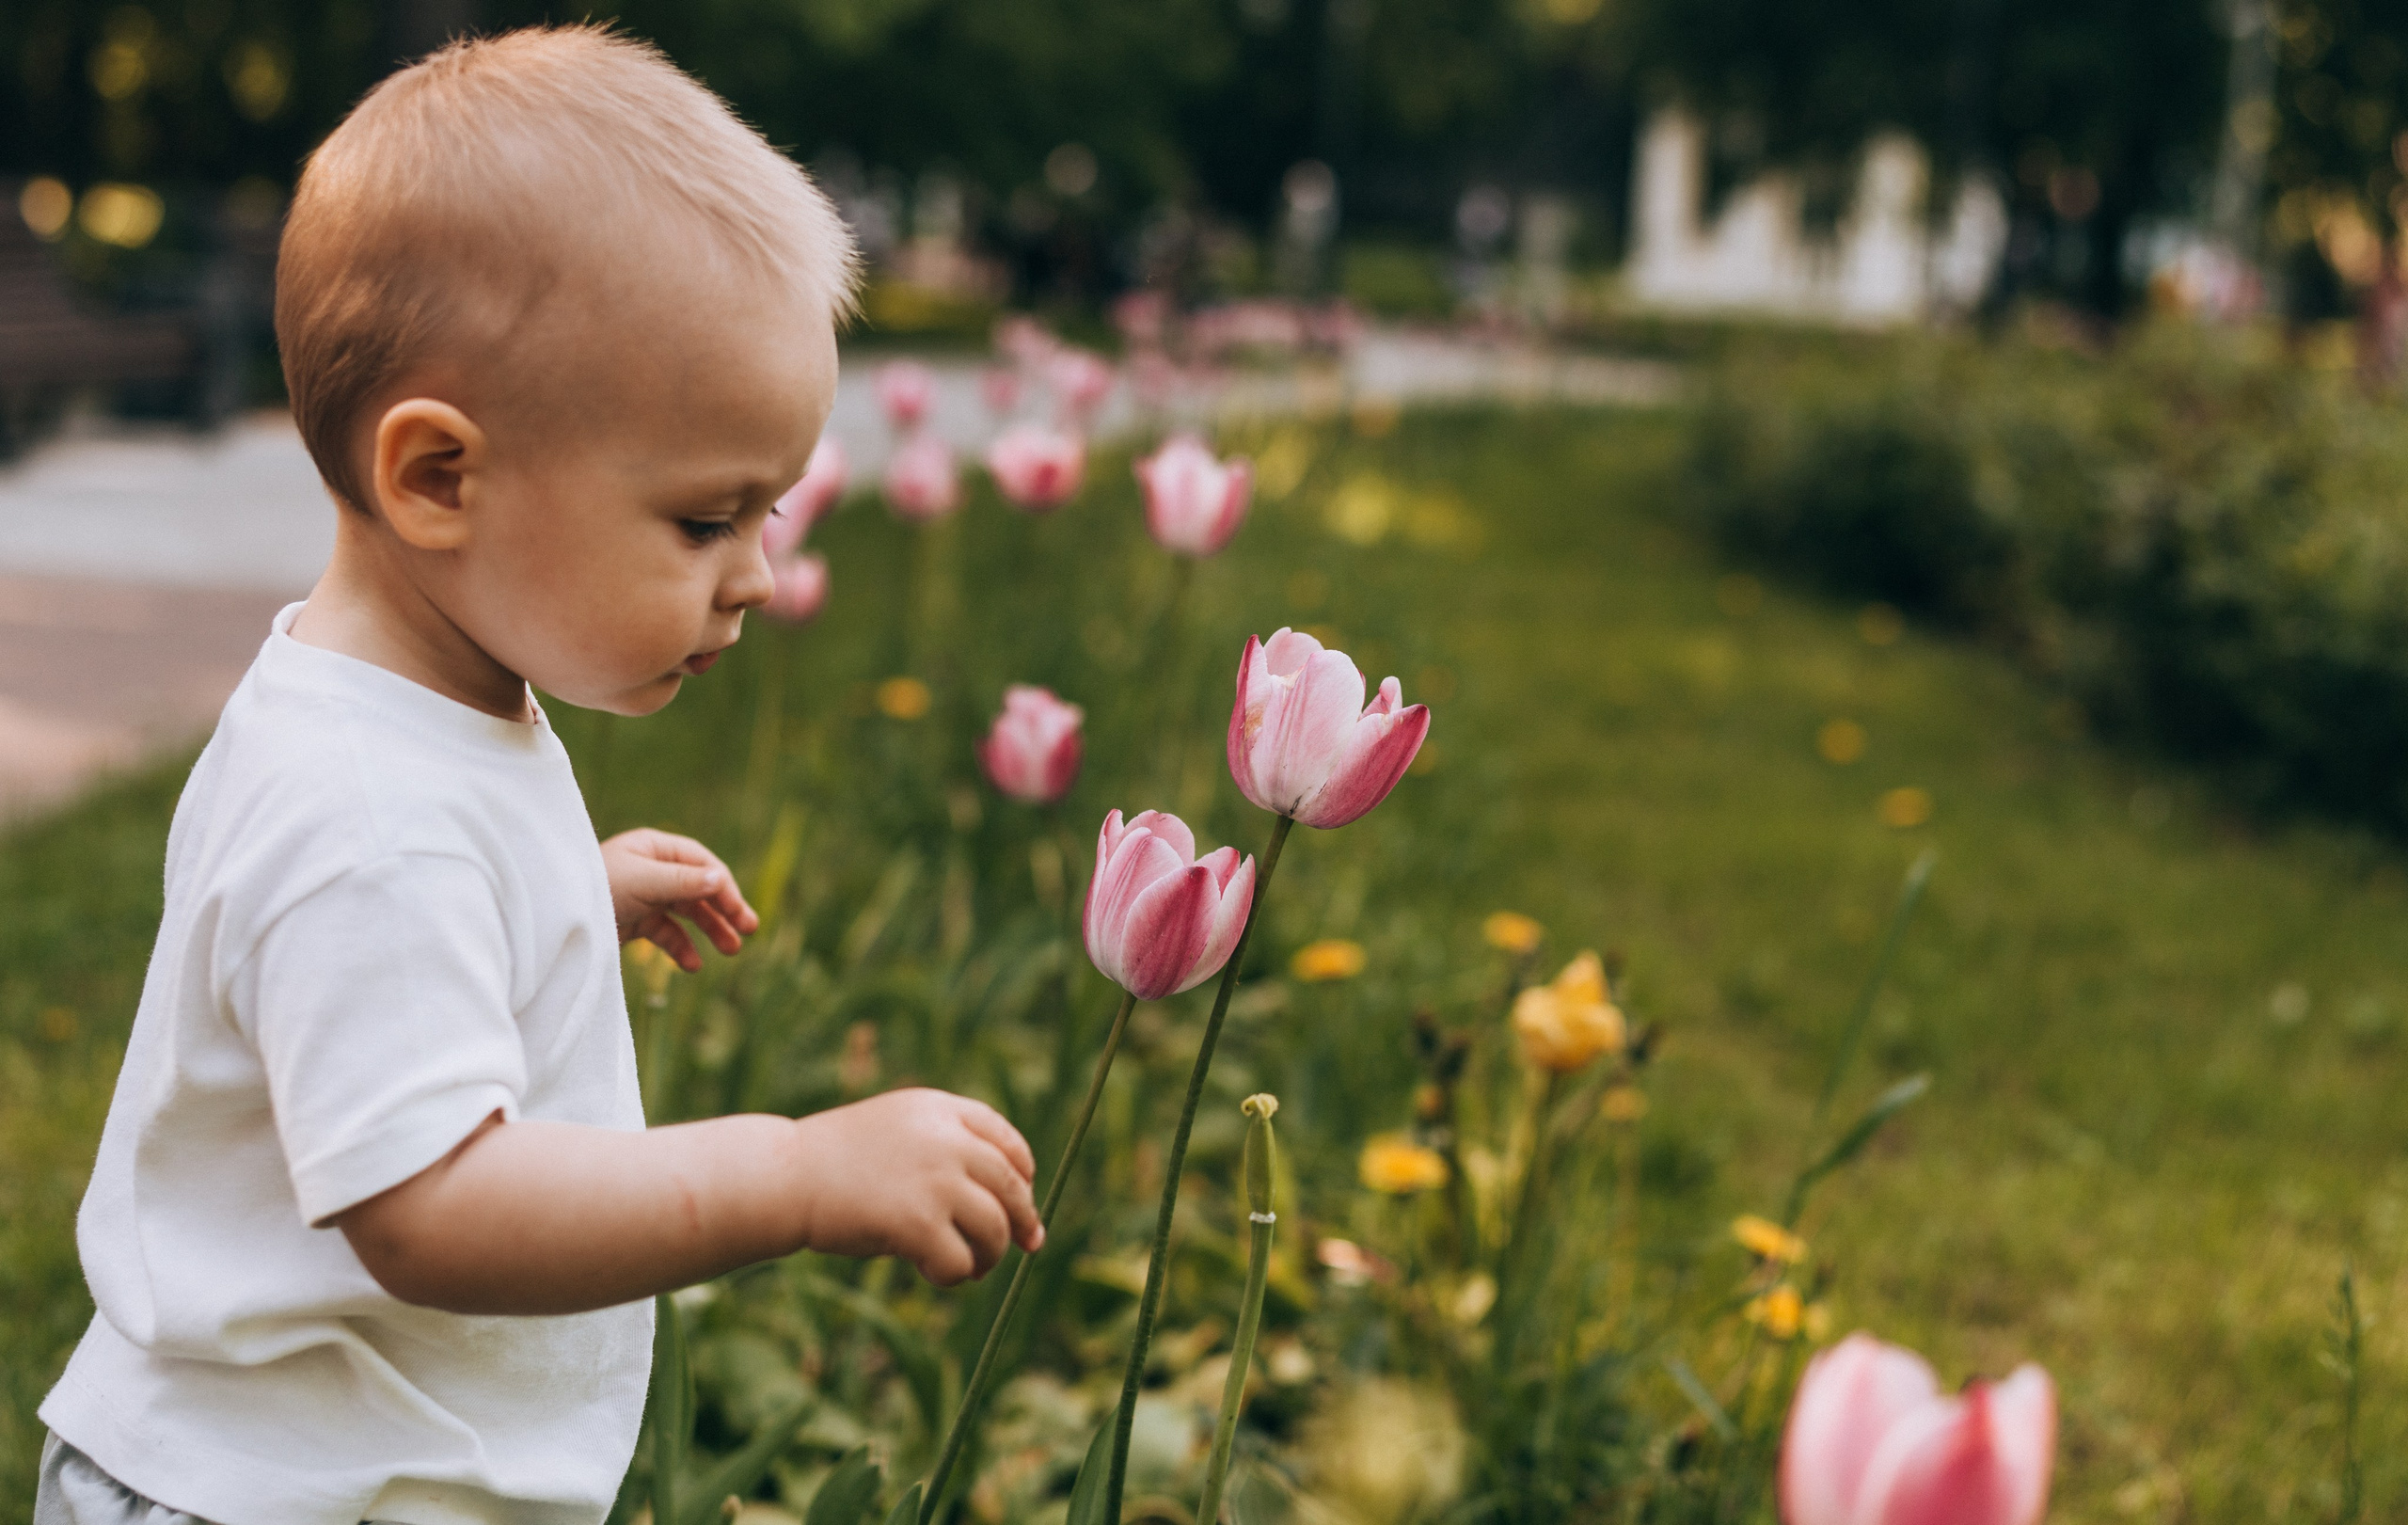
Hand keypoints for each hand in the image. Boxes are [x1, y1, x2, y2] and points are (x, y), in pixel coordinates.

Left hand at [602, 828, 758, 970]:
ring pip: (687, 912)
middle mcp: (651, 869)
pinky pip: (666, 933)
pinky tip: (692, 965)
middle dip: (724, 909)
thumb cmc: (595, 889)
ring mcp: (643, 896)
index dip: (723, 887)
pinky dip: (681, 948)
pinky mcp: (634, 921)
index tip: (738, 912)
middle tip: (749, 930)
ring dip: (710, 930)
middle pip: (699, 887)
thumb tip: (721, 878)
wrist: (553, 919)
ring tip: (732, 951)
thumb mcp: (643, 883)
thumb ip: (683, 881)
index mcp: (653, 848)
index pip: (701, 863)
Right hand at [791, 1088, 1043, 1285]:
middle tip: (1026, 1245)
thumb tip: (1010, 1205)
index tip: (1022, 1199)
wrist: (785, 1178)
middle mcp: (947, 1139)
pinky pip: (961, 1261)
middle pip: (1012, 1187)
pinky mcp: (919, 1223)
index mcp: (940, 1109)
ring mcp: (936, 1180)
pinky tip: (934, 1274)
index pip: (1008, 1141)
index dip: (1023, 1174)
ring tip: (970, 1268)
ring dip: (989, 1255)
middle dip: (1022, 1222)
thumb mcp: (898, 1132)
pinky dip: (954, 1274)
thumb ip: (947, 1150)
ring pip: (995, 1229)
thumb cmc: (836, 1163)